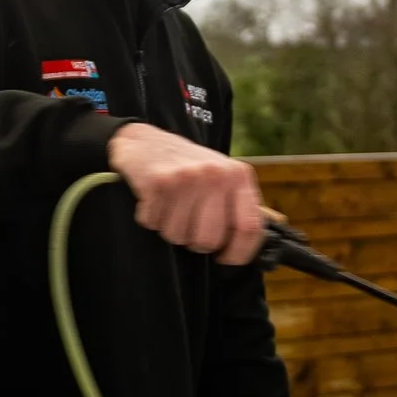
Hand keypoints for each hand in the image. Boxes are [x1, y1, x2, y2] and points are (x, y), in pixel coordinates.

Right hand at [107, 122, 264, 265]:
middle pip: (209, 240)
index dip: (238, 252)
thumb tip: (242, 249)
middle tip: (189, 226)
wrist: (146, 140)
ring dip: (170, 229)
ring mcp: (187, 177)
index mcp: (238, 176)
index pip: (250, 228)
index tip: (225, 257)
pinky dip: (150, 218)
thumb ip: (236, 207)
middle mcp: (216, 174)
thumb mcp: (222, 177)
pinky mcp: (158, 181)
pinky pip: (153, 223)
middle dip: (195, 243)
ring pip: (178, 235)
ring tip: (170, 207)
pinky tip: (155, 199)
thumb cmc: (187, 166)